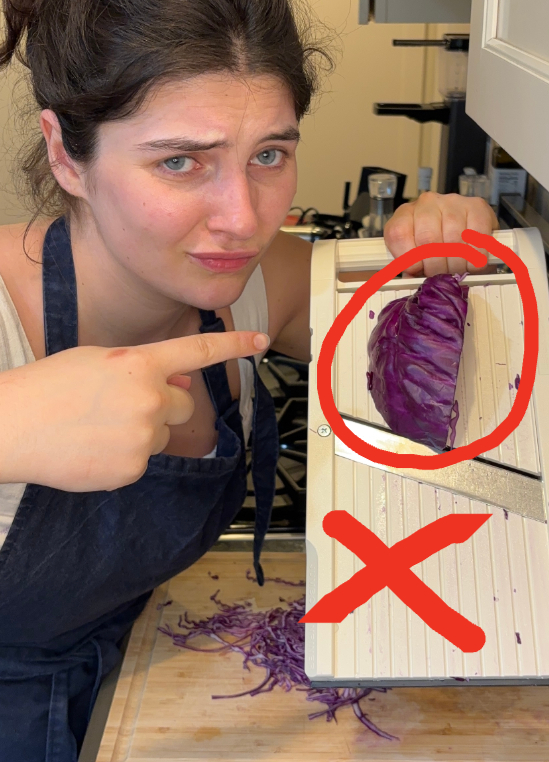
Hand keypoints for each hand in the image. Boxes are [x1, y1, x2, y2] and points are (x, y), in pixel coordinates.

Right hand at [0, 330, 269, 490]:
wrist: (9, 427)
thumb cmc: (47, 388)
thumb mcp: (97, 360)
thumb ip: (142, 368)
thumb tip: (178, 382)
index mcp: (139, 363)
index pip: (199, 351)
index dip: (235, 345)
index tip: (262, 341)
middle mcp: (150, 398)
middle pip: (184, 405)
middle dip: (163, 405)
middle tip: (119, 405)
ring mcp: (143, 435)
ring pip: (163, 435)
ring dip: (142, 431)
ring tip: (96, 427)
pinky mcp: (133, 468)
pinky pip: (143, 460)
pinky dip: (124, 457)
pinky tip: (92, 447)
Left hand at [383, 192, 497, 276]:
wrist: (469, 228)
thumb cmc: (439, 244)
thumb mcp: (417, 253)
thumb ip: (411, 265)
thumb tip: (414, 279)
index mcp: (405, 214)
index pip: (398, 234)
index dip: (409, 259)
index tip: (418, 271)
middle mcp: (427, 203)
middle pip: (428, 239)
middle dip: (436, 266)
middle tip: (443, 276)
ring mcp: (453, 202)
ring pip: (453, 239)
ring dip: (457, 263)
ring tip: (459, 269)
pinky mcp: (477, 207)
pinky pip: (476, 236)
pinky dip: (476, 256)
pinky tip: (473, 261)